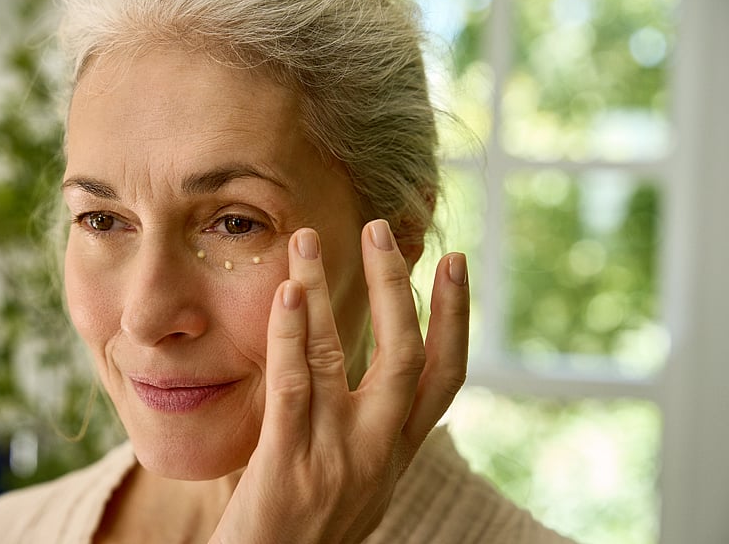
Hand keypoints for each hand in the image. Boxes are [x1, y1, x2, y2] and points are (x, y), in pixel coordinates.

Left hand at [210, 220, 469, 543]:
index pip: (444, 377)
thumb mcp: (357, 481)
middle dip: (397, 288)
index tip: (454, 263)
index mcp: (397, 452)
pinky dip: (291, 335)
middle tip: (380, 230)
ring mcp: (335, 456)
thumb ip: (369, 432)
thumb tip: (373, 378)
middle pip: (404, 355)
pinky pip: (294, 387)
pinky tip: (288, 293)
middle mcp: (378, 451)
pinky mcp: (287, 465)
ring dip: (325, 291)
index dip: (455, 318)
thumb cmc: (306, 531)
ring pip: (339, 357)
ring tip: (308, 240)